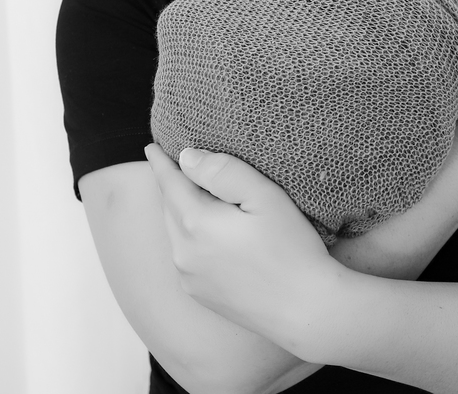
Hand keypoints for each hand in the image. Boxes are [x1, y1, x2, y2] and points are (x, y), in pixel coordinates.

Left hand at [145, 143, 336, 349]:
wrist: (306, 310)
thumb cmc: (292, 250)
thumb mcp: (265, 197)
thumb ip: (223, 171)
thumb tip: (186, 157)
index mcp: (196, 223)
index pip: (169, 183)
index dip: (160, 162)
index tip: (151, 146)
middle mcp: (183, 253)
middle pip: (169, 207)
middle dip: (171, 185)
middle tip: (176, 164)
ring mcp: (188, 277)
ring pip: (175, 232)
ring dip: (180, 211)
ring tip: (193, 193)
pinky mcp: (199, 294)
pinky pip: (184, 256)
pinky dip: (188, 238)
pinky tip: (208, 233)